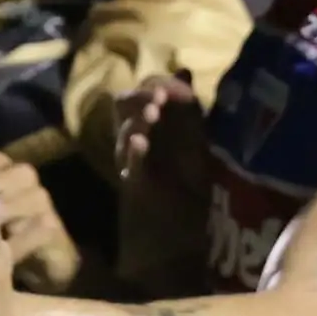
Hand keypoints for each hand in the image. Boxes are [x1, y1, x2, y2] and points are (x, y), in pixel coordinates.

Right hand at [111, 75, 211, 290]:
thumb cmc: (187, 195)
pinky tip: (141, 141)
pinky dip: (134, 153)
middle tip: (158, 95)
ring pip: (123, 134)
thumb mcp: (194, 144)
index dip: (152, 82)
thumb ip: (188, 110)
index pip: (139, 93)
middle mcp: (135, 145)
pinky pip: (130, 169)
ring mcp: (133, 168)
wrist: (181, 246)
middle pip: (122, 106)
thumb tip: (183, 69)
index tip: (172, 84)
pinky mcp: (136, 192)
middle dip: (140, 94)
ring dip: (137, 118)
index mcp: (148, 130)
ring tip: (153, 111)